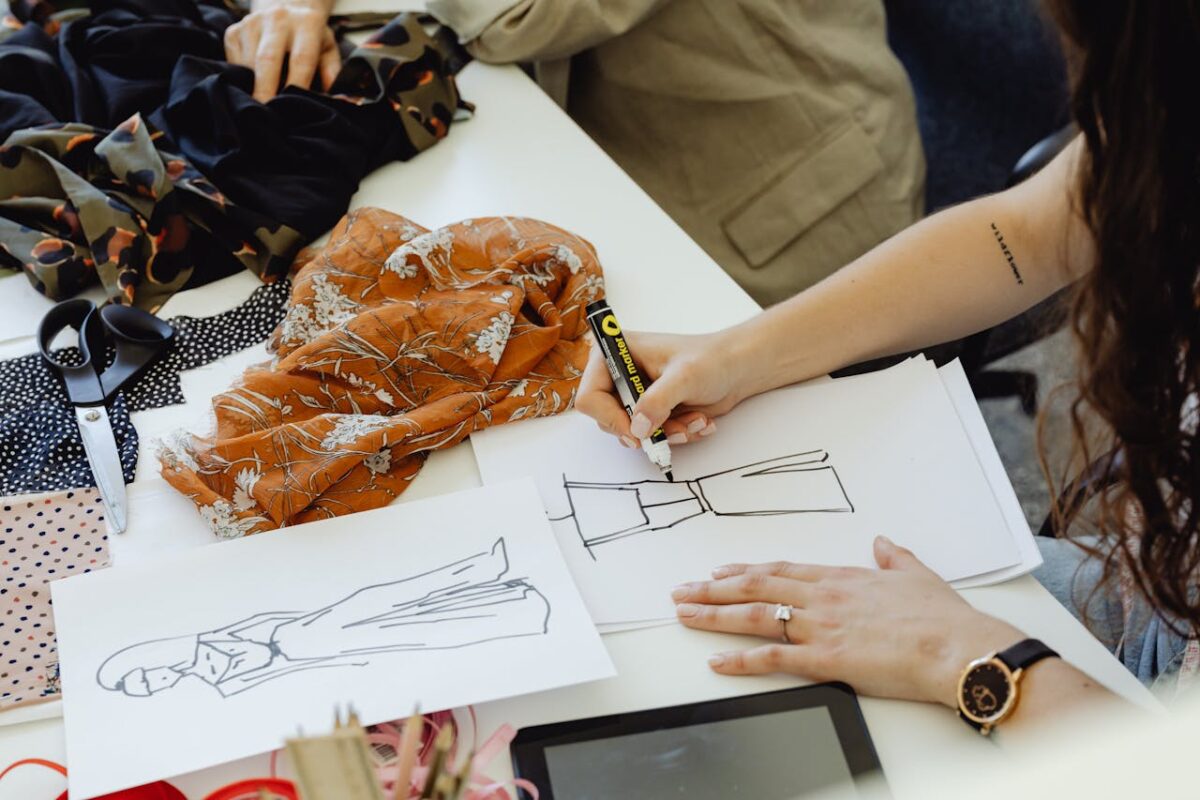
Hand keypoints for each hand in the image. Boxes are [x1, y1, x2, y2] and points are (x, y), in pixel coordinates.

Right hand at [224, 0, 339, 102]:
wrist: (285, 8)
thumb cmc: (310, 38)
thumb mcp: (327, 50)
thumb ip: (333, 74)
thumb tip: (338, 101)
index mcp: (307, 23)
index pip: (301, 59)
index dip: (297, 85)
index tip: (293, 108)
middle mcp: (277, 18)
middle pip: (268, 59)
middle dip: (266, 90)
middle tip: (266, 113)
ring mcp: (252, 23)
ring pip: (248, 63)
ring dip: (254, 87)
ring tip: (261, 106)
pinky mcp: (234, 31)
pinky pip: (234, 62)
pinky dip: (242, 79)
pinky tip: (252, 87)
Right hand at [574, 330, 751, 448]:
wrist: (736, 370)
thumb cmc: (711, 360)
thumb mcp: (685, 377)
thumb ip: (658, 400)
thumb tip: (637, 428)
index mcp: (615, 353)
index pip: (590, 396)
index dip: (610, 418)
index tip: (637, 432)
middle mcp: (618, 375)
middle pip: (607, 419)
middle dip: (645, 429)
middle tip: (674, 427)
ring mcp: (633, 395)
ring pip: (632, 433)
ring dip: (665, 434)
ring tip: (694, 420)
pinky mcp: (648, 412)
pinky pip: (649, 437)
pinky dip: (674, 436)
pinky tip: (696, 420)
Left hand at [671, 536, 1024, 706]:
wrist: (957, 645)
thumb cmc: (942, 617)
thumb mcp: (917, 575)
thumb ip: (895, 558)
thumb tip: (884, 543)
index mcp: (841, 578)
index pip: (780, 571)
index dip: (745, 571)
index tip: (720, 571)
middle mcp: (823, 598)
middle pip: (756, 588)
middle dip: (713, 589)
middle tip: (683, 590)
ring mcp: (821, 626)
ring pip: (754, 617)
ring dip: (714, 615)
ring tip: (685, 614)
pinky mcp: (826, 658)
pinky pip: (773, 659)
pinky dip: (740, 661)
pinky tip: (716, 661)